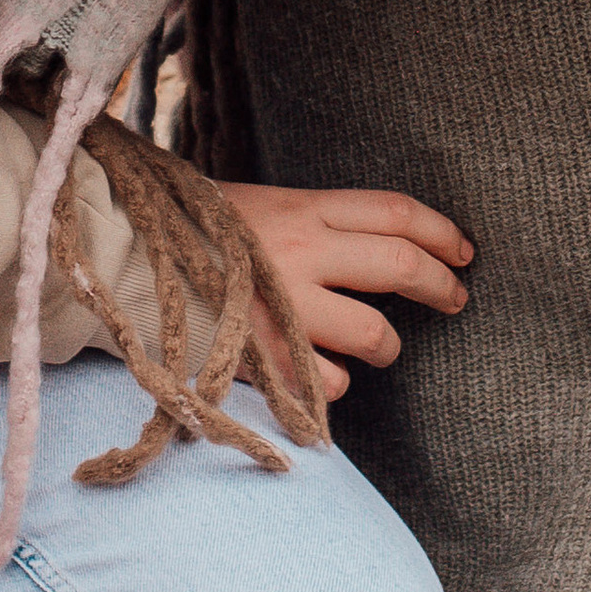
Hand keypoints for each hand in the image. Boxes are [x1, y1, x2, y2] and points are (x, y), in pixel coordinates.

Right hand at [221, 185, 472, 405]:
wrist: (126, 262)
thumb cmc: (204, 236)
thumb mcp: (266, 207)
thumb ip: (320, 224)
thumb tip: (391, 244)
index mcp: (303, 209)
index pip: (395, 212)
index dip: (441, 231)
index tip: (464, 251)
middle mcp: (301, 252)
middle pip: (400, 264)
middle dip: (441, 286)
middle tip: (455, 298)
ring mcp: (285, 307)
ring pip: (376, 336)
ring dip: (388, 345)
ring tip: (380, 344)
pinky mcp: (267, 357)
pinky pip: (333, 383)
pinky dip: (335, 382)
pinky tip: (321, 370)